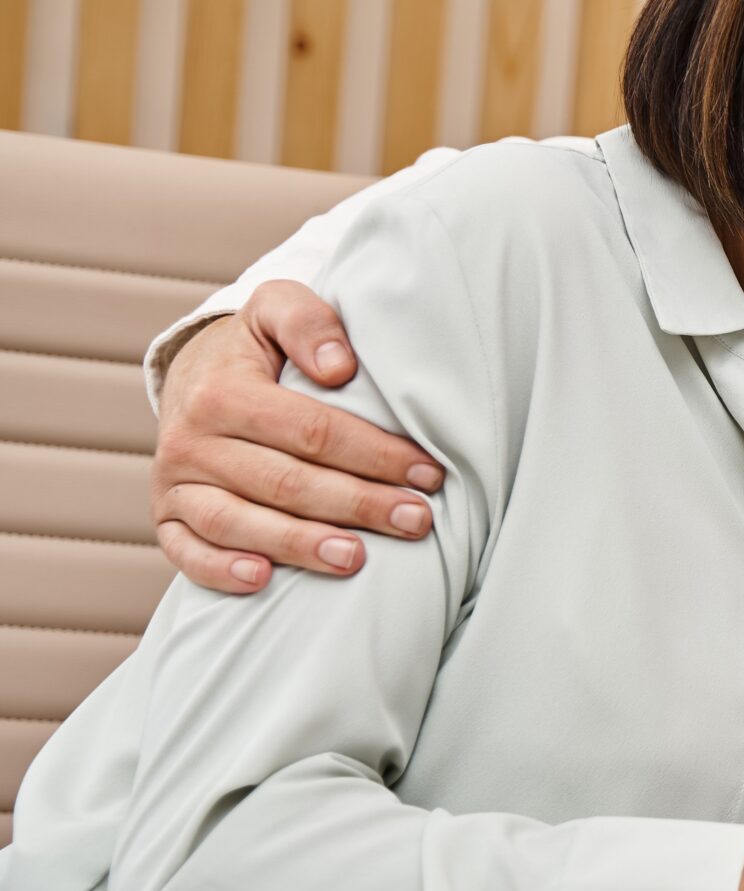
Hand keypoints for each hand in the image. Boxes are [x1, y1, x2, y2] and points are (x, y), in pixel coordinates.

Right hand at [154, 280, 444, 592]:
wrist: (192, 376)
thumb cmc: (255, 349)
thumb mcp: (276, 309)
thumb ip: (309, 322)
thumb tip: (340, 367)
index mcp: (222, 391)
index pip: (312, 431)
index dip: (375, 454)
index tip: (428, 474)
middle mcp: (191, 440)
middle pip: (285, 481)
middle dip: (358, 504)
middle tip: (417, 522)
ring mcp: (175, 483)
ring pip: (239, 522)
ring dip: (301, 545)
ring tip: (358, 560)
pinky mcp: (167, 516)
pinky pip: (186, 552)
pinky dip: (221, 570)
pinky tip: (264, 580)